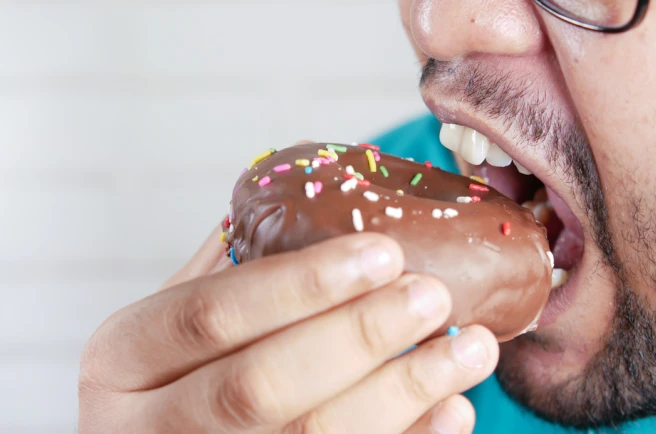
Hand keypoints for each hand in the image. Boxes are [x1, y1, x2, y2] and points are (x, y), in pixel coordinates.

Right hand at [78, 226, 498, 433]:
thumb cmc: (179, 371)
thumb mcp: (176, 319)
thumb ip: (229, 273)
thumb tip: (318, 203)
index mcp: (122, 360)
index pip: (211, 314)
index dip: (302, 283)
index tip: (385, 251)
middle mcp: (149, 426)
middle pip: (260, 386)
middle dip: (358, 338)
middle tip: (432, 295)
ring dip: (404, 393)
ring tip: (471, 349)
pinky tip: (453, 408)